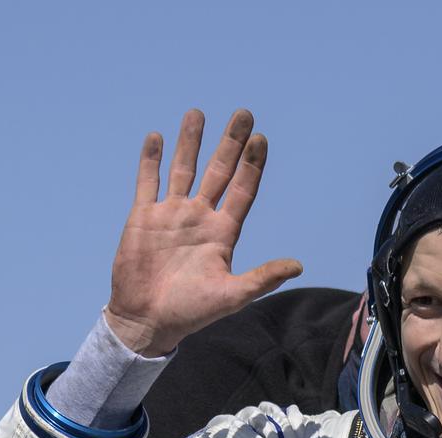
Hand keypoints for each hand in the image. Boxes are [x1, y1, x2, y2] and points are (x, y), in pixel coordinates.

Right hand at [106, 108, 302, 355]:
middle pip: (218, 172)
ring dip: (190, 142)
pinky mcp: (143, 218)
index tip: (261, 139)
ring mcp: (171, 215)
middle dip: (230, 143)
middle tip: (243, 114)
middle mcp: (199, 218)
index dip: (252, 165)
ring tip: (198, 113)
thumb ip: (262, 279)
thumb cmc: (191, 312)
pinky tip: (156, 137)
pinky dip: (150, 160)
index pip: (242, 190)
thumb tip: (298, 266)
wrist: (147, 321)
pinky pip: (147, 182)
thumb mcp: (232, 296)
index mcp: (223, 233)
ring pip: (183, 169)